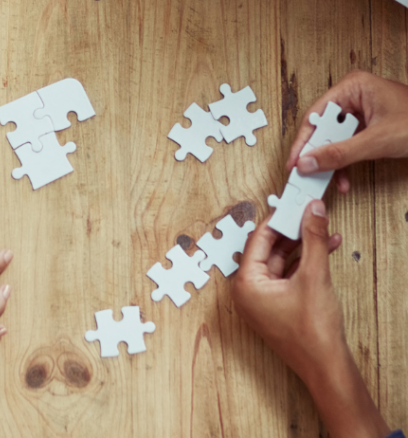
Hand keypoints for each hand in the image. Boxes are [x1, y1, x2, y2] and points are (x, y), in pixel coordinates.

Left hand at [233, 206, 387, 437]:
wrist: (328, 369)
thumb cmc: (313, 332)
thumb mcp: (314, 275)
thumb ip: (313, 238)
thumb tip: (313, 210)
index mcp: (246, 283)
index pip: (258, 239)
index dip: (279, 219)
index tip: (294, 204)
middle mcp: (249, 291)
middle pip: (269, 249)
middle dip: (293, 231)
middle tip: (309, 212)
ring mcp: (263, 300)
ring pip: (281, 261)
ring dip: (303, 246)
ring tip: (322, 228)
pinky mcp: (277, 306)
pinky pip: (288, 275)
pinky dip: (305, 263)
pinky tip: (326, 248)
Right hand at [288, 71, 407, 193]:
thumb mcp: (377, 142)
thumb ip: (340, 153)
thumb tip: (309, 161)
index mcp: (353, 86)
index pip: (316, 114)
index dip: (304, 140)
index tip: (294, 160)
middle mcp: (355, 94)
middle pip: (325, 126)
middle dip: (319, 153)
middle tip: (308, 173)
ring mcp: (363, 110)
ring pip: (336, 138)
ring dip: (334, 161)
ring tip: (331, 179)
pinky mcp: (370, 125)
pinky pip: (350, 143)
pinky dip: (347, 161)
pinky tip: (346, 177)